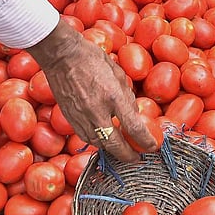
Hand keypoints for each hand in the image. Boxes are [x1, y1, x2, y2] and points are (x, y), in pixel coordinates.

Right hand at [27, 20, 157, 161]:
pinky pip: (85, 137)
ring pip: (98, 144)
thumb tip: (134, 115)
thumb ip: (127, 97)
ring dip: (112, 150)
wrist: (62, 56)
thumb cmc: (92, 59)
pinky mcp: (70, 118)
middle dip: (128, 155)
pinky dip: (97, 142)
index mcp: (113, 96)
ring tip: (121, 150)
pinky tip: (103, 139)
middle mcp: (97, 110)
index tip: (152, 146)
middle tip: (136, 158)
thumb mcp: (118, 74)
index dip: (146, 141)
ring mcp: (81, 116)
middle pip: (114, 144)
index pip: (134, 127)